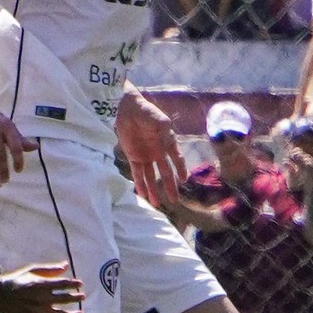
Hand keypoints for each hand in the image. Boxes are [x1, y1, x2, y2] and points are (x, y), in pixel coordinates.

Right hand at [0, 263, 83, 312]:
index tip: (80, 284)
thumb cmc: (17, 280)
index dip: (73, 284)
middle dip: (76, 297)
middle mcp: (44, 298)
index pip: (64, 284)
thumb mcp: (32, 270)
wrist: (1, 295)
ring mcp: (41, 310)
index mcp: (43, 284)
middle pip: (65, 298)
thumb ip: (50, 269)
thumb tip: (66, 265)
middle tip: (82, 297)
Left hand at [116, 91, 186, 208]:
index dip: (181, 169)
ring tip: (157, 203)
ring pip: (151, 176)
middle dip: (170, 186)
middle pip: (165, 173)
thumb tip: (167, 147)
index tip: (185, 180)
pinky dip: (139, 184)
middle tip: (174, 200)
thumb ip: (164, 132)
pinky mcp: (134, 157)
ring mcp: (146, 156)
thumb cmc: (146, 111)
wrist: (128, 109)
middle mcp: (158, 152)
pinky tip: (142, 195)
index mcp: (168, 142)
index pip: (177, 159)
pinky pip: (137, 173)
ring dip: (154, 189)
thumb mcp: (159, 119)